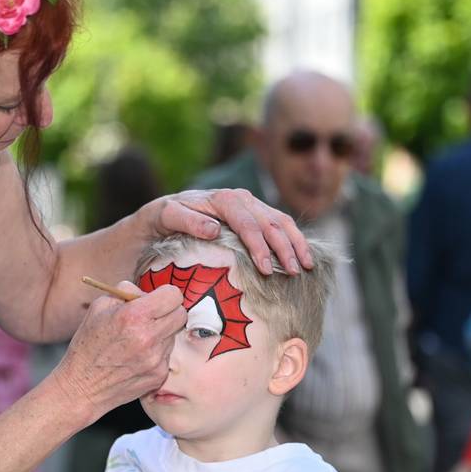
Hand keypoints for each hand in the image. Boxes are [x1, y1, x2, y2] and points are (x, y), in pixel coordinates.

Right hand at [52, 281, 185, 422]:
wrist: (82, 387)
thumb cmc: (87, 344)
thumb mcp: (98, 307)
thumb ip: (126, 292)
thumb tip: (147, 293)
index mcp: (133, 316)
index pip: (173, 296)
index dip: (166, 295)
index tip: (159, 299)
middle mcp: (148, 338)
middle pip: (180, 314)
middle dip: (168, 312)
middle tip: (152, 317)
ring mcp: (156, 359)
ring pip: (173, 335)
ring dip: (161, 334)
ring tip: (137, 341)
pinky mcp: (159, 375)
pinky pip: (167, 355)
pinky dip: (156, 353)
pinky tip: (137, 357)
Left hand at [146, 189, 312, 275]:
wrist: (166, 211)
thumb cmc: (164, 217)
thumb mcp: (166, 216)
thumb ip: (187, 221)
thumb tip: (214, 229)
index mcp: (224, 199)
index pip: (248, 224)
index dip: (260, 247)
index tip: (266, 270)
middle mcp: (242, 198)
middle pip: (270, 223)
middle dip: (285, 248)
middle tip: (293, 273)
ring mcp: (251, 204)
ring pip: (282, 222)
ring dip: (296, 244)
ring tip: (306, 267)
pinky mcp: (256, 213)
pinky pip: (281, 224)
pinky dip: (294, 240)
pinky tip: (303, 257)